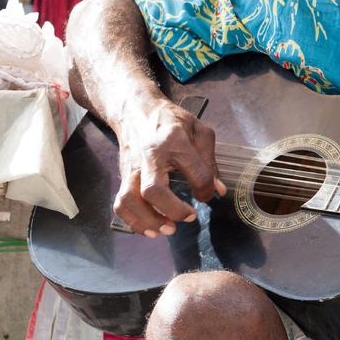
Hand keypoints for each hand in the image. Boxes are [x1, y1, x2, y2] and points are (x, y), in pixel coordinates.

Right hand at [113, 99, 226, 237]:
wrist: (136, 110)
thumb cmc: (171, 121)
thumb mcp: (199, 132)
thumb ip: (210, 161)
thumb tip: (219, 190)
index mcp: (175, 141)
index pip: (196, 172)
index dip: (206, 189)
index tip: (208, 194)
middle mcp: (150, 156)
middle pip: (153, 190)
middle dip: (173, 210)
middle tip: (189, 217)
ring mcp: (133, 168)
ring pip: (130, 200)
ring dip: (148, 220)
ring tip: (167, 229)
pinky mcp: (124, 177)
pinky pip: (120, 204)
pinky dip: (131, 221)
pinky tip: (149, 229)